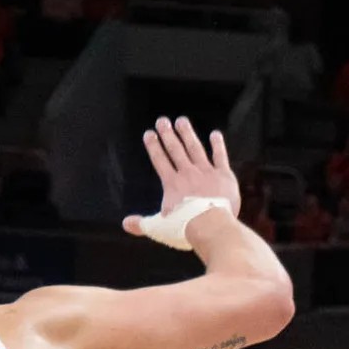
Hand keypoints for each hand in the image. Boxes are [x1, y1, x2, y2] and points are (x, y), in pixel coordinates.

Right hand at [122, 116, 239, 238]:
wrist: (210, 226)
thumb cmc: (184, 228)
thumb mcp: (158, 228)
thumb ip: (142, 224)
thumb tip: (125, 224)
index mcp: (172, 184)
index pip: (160, 161)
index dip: (153, 146)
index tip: (149, 133)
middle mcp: (187, 173)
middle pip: (175, 150)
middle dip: (168, 134)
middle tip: (162, 120)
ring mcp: (206, 172)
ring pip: (195, 148)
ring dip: (188, 134)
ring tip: (182, 120)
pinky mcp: (223, 176)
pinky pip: (220, 156)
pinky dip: (218, 145)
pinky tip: (215, 134)